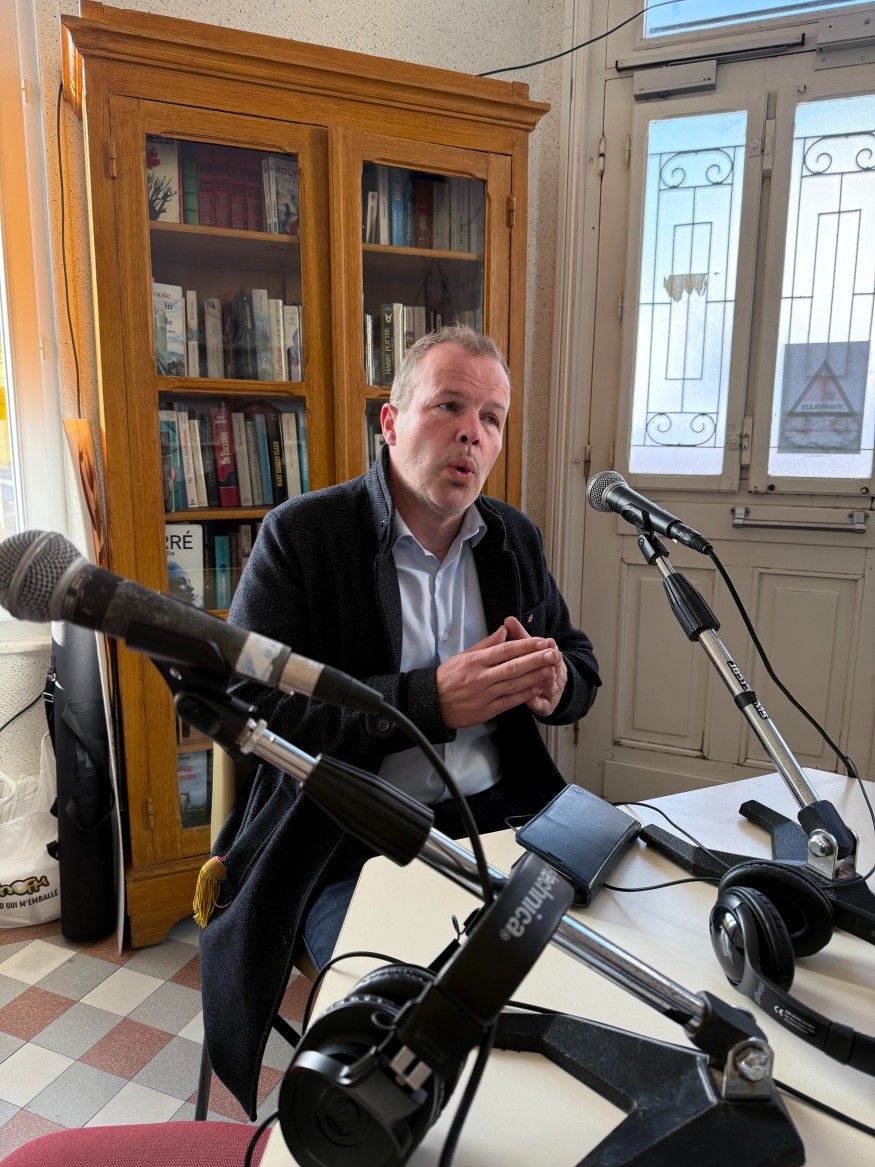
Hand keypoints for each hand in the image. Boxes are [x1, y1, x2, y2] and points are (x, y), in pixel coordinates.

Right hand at [436, 623, 563, 728]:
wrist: (431, 703)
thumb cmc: (446, 678)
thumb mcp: (463, 655)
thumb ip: (485, 644)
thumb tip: (503, 631)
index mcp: (475, 661)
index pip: (505, 650)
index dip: (526, 646)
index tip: (541, 641)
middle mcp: (480, 677)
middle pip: (513, 667)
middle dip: (536, 660)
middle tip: (553, 653)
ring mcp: (484, 694)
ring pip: (514, 684)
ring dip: (534, 677)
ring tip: (550, 670)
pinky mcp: (486, 710)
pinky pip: (509, 702)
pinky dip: (524, 695)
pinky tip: (537, 688)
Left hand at [503, 616, 567, 716]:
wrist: (553, 686)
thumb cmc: (536, 664)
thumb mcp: (530, 649)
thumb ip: (520, 635)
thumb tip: (508, 620)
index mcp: (549, 657)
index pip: (550, 650)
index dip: (549, 647)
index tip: (549, 642)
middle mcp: (552, 673)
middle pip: (553, 667)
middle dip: (551, 661)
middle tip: (552, 655)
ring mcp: (551, 690)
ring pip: (551, 686)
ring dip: (549, 681)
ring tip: (547, 676)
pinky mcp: (546, 706)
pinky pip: (542, 705)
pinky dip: (538, 702)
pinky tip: (531, 699)